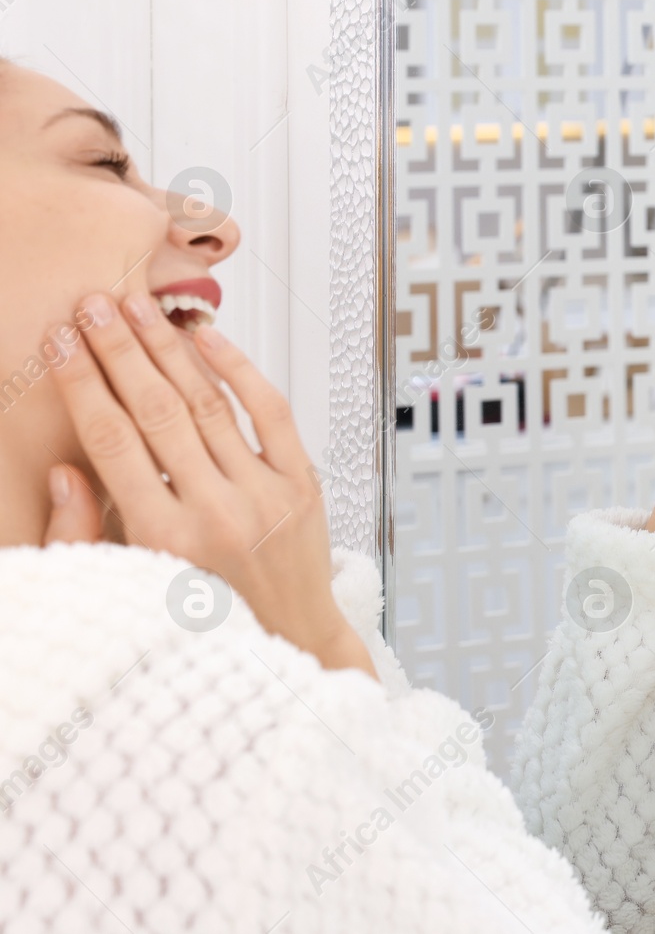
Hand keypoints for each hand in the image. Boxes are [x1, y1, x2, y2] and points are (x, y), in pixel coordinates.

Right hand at [49, 292, 375, 677]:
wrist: (291, 641)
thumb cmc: (205, 615)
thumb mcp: (133, 584)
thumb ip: (89, 532)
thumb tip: (64, 471)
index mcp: (165, 539)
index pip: (112, 442)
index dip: (81, 384)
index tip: (58, 343)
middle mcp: (217, 512)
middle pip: (156, 411)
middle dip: (118, 351)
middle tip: (92, 304)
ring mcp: (266, 495)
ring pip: (209, 404)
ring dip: (169, 349)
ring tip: (138, 307)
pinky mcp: (304, 485)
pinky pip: (271, 413)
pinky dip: (239, 371)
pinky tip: (208, 338)